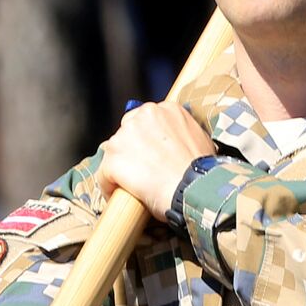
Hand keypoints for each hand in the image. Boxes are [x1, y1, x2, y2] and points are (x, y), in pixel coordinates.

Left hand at [94, 101, 215, 220]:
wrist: (194, 188)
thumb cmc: (202, 169)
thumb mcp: (201, 139)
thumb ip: (184, 133)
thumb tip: (180, 141)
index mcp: (165, 110)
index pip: (145, 120)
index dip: (147, 139)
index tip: (151, 153)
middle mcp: (142, 116)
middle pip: (126, 132)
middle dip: (131, 150)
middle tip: (143, 169)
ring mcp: (124, 137)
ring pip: (113, 153)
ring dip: (120, 167)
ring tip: (133, 185)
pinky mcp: (112, 159)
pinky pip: (103, 174)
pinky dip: (109, 186)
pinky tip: (120, 195)